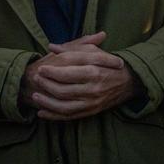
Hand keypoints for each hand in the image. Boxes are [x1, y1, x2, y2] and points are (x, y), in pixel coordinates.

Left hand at [19, 32, 141, 119]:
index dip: (52, 71)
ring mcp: (92, 102)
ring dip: (47, 102)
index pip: (69, 72)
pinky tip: (42, 113)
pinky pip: (70, 117)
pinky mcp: (91, 112)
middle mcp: (93, 89)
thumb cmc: (107, 63)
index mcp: (94, 71)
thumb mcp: (93, 51)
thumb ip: (72, 49)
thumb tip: (52, 46)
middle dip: (47, 85)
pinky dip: (54, 116)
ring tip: (36, 95)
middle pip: (64, 90)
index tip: (41, 68)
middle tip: (36, 79)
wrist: (128, 82)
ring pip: (65, 106)